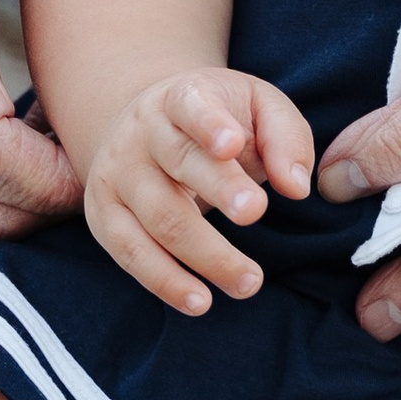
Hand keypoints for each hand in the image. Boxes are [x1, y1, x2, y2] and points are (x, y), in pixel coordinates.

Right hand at [83, 68, 317, 314]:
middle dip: (217, 189)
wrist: (148, 125)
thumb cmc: (218, 119)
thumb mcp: (258, 108)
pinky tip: (199, 301)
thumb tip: (297, 187)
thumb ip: (286, 139)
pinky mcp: (104, 214)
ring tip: (248, 282)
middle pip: (178, 161)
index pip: (191, 105)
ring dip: (205, 253)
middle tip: (255, 213)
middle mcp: (142, 133)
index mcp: (181, 98)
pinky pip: (130, 252)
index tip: (233, 144)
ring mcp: (117, 174)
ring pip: (158, 216)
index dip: (208, 123)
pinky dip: (164, 281)